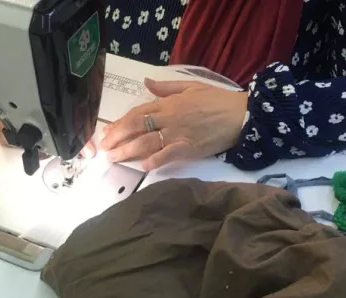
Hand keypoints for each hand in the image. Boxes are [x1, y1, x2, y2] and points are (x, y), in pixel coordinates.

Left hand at [99, 78, 247, 170]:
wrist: (242, 115)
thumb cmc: (218, 100)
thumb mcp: (192, 86)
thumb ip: (167, 88)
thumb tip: (146, 82)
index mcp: (169, 103)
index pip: (138, 112)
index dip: (120, 122)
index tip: (107, 131)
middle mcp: (169, 118)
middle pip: (136, 127)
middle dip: (117, 137)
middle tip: (103, 148)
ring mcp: (178, 134)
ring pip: (146, 142)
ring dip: (128, 151)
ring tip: (114, 158)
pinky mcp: (189, 148)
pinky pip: (168, 155)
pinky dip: (155, 161)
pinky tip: (143, 167)